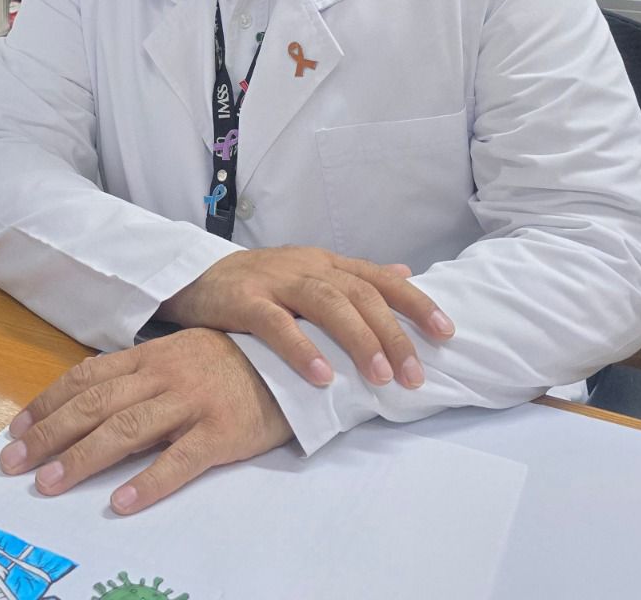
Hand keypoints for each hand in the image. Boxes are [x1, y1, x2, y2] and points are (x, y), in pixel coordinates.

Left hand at [0, 329, 291, 514]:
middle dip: (49, 434)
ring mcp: (192, 402)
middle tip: (14, 464)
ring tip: (51, 485)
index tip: (16, 428)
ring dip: (83, 458)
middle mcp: (165, 374)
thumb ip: (141, 373)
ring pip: (126, 429)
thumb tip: (92, 396)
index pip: (87, 377)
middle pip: (95, 404)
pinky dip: (147, 482)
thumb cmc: (235, 361)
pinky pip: (179, 460)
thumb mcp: (182, 355)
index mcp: (151, 355)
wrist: (298, 359)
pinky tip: (121, 502)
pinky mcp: (221, 432)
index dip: (48, 402)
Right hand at [156, 246, 453, 389]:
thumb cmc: (258, 283)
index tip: (447, 333)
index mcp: (327, 263)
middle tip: (414, 376)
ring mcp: (276, 280)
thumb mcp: (309, 272)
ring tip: (379, 377)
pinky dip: (300, 349)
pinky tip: (321, 376)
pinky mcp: (244, 299)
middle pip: (361, 295)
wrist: (193, 276)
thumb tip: (405, 272)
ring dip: (357, 340)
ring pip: (327, 303)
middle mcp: (308, 266)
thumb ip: (355, 277)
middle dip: (393, 335)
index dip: (415, 303)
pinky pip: (276, 324)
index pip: (380, 279)